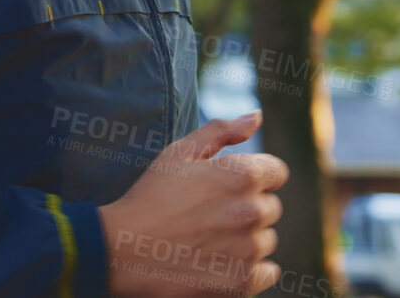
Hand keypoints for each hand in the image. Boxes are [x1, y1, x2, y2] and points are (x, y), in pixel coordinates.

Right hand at [97, 111, 287, 297]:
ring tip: (208, 240)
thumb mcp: (178, 153)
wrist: (122, 250)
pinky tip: (219, 262)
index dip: (253, 177)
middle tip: (209, 216)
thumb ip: (222, 131)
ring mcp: (250, 250)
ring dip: (246, 240)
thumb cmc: (150, 197)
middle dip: (247, 208)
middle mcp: (253, 211)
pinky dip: (250, 269)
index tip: (227, 188)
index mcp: (243, 175)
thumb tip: (257, 116)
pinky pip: (268, 272)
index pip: (277, 172)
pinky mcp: (243, 282)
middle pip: (271, 208)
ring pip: (266, 240)